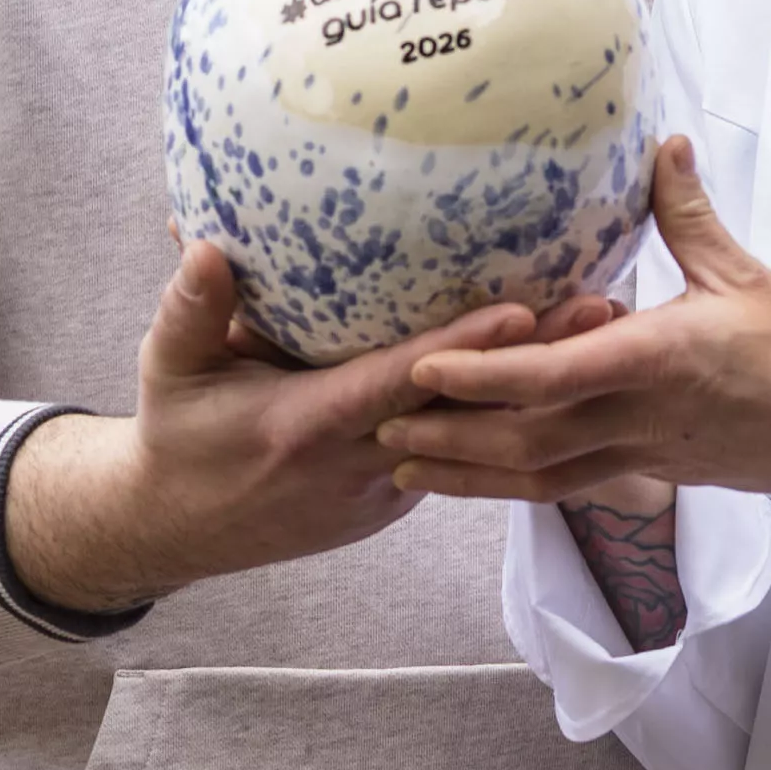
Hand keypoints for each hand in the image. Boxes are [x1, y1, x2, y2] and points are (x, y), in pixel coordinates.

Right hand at [4, 241, 556, 613]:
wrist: (176, 529)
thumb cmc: (176, 435)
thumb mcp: (168, 371)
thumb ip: (189, 309)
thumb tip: (204, 240)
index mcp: (307, 427)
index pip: (402, 383)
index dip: (463, 350)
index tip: (523, 309)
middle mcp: (359, 466)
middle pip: (463, 410)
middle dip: (534, 362)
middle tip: (601, 308)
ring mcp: (382, 493)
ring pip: (469, 436)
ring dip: (530, 388)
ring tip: (596, 327)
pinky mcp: (392, 503)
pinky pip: (454, 452)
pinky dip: (495, 414)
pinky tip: (545, 370)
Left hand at [381, 139, 770, 518]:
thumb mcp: (746, 274)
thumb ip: (690, 213)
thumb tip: (663, 146)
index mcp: (658, 361)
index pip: (551, 377)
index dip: (481, 376)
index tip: (422, 370)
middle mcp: (641, 418)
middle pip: (526, 442)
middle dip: (449, 441)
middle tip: (380, 431)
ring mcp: (649, 455)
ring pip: (542, 478)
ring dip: (471, 478)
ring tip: (409, 469)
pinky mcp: (660, 474)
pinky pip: (576, 485)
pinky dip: (521, 484)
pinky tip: (487, 478)